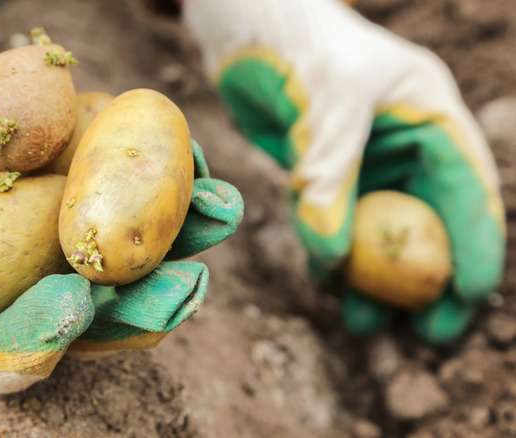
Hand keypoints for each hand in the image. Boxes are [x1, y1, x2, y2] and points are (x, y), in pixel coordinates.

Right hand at [0, 36, 243, 391]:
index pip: (6, 352)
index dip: (40, 336)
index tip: (74, 307)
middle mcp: (21, 294)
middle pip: (90, 321)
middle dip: (140, 306)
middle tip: (185, 284)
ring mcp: (56, 254)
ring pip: (125, 268)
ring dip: (178, 246)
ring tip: (218, 215)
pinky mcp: (78, 206)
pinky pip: (126, 209)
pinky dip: (166, 193)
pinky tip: (201, 168)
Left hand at [183, 0, 504, 343]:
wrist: (246, 25)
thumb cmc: (298, 43)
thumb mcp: (326, 104)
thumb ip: (331, 178)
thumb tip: (331, 258)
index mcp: (431, 116)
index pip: (468, 190)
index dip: (474, 247)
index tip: (468, 298)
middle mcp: (403, 141)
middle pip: (429, 220)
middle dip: (427, 277)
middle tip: (426, 333)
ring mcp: (363, 157)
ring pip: (379, 227)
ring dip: (374, 274)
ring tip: (364, 318)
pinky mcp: (322, 167)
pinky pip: (335, 218)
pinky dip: (333, 251)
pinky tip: (326, 278)